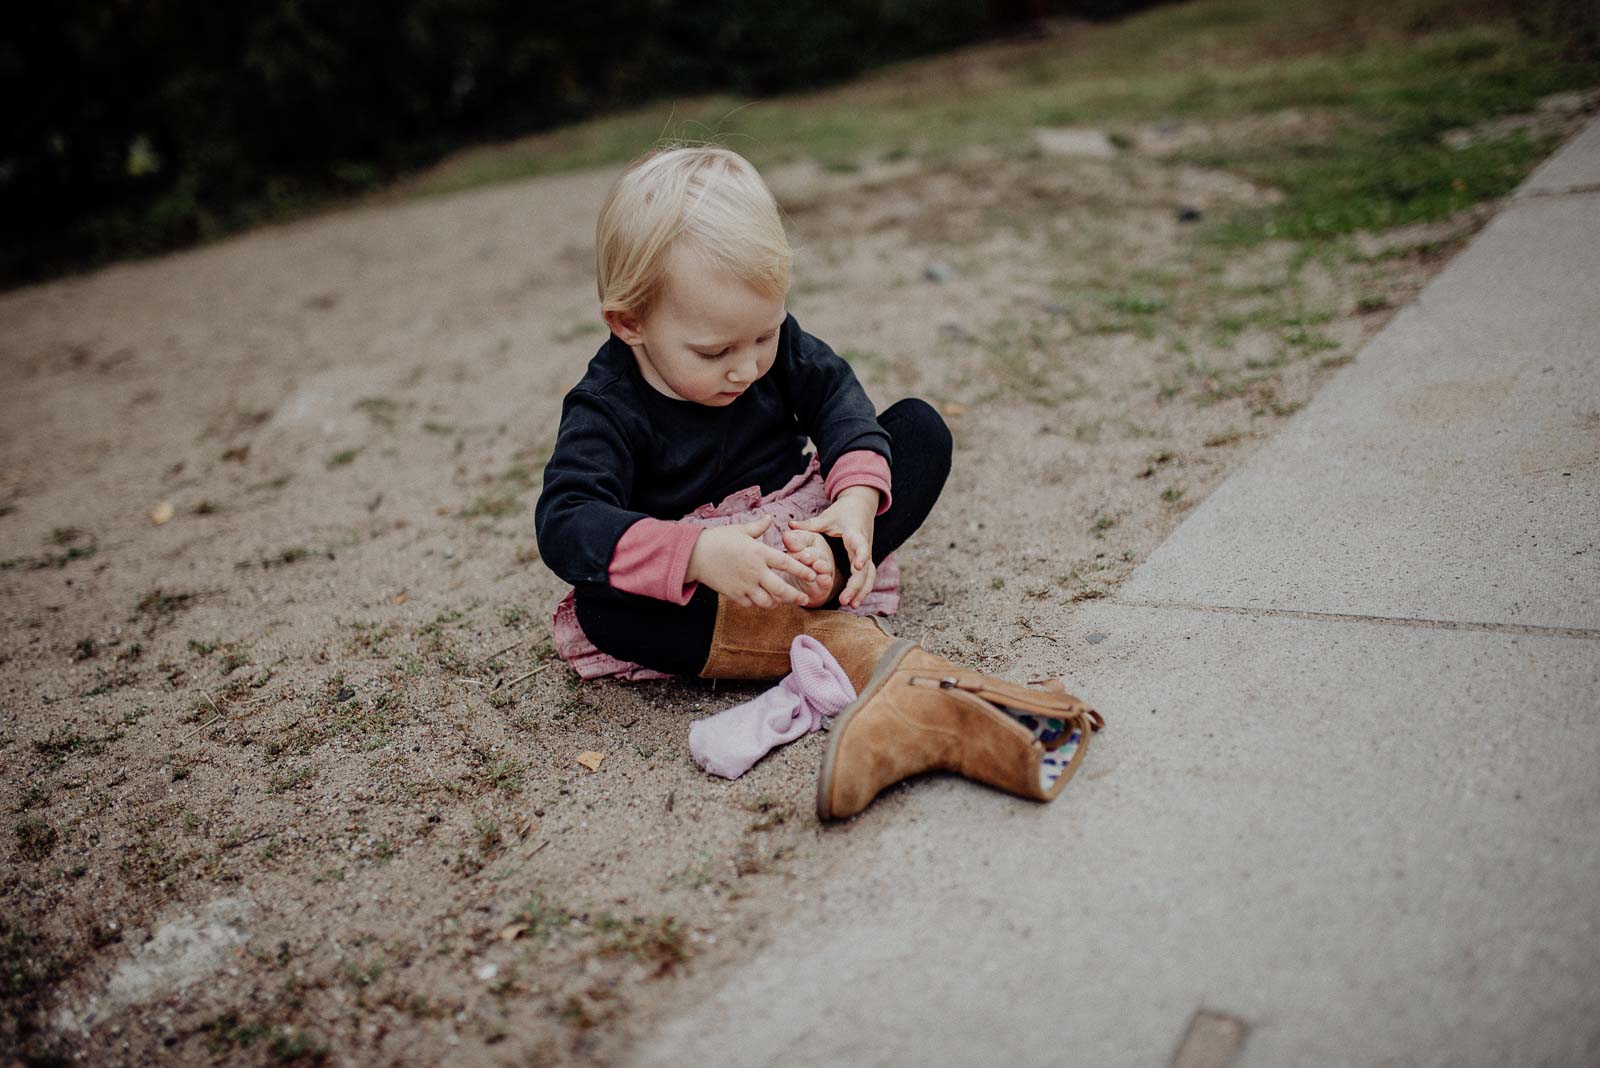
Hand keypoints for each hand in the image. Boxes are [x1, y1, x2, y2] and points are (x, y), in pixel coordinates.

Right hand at [685, 515, 815, 608]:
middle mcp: (755, 571)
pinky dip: (757, 604)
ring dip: (776, 602)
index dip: (803, 570)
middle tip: (804, 599)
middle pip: (782, 589)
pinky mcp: (734, 595)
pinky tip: (759, 600)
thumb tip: (770, 517)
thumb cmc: (717, 539)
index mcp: (759, 553)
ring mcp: (745, 585)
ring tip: (779, 600)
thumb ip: (758, 526)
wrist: (694, 554)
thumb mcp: (740, 529)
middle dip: (795, 596)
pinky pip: (751, 604)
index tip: (813, 574)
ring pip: (768, 601)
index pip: (787, 563)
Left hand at [788, 486, 878, 607]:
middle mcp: (864, 545)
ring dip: (861, 591)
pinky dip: (862, 589)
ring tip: (850, 605)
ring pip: (869, 575)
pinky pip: (867, 577)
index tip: (857, 566)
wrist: (861, 504)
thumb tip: (790, 526)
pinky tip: (853, 602)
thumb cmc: (843, 510)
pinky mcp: (867, 558)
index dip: (861, 555)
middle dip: (856, 585)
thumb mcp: (827, 516)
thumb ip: (810, 524)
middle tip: (843, 600)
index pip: (861, 545)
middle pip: (865, 568)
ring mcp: (867, 553)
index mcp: (855, 533)